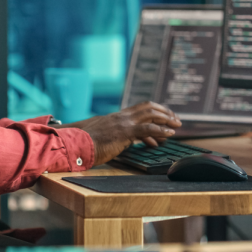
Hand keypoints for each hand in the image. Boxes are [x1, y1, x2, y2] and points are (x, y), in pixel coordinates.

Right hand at [61, 101, 181, 164]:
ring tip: (177, 125)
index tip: (164, 117)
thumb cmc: (83, 144)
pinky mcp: (123, 132)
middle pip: (147, 107)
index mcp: (116, 117)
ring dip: (166, 118)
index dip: (154, 111)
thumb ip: (113, 137)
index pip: (139, 109)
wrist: (73, 144)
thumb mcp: (101, 137)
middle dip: (164, 112)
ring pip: (150, 114)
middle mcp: (121, 117)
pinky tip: (169, 134)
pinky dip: (161, 130)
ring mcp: (122, 123)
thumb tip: (123, 142)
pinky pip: (147, 128)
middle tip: (176, 119)